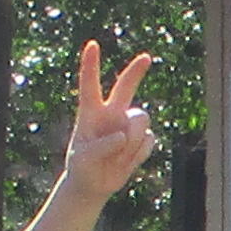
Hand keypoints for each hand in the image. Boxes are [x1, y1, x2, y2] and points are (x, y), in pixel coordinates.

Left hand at [51, 40, 158, 212]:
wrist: (93, 185)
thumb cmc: (82, 167)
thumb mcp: (83, 160)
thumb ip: (101, 146)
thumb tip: (124, 136)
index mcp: (90, 112)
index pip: (90, 84)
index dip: (91, 65)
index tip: (93, 45)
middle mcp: (111, 114)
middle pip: (126, 87)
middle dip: (136, 71)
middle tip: (146, 57)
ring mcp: (127, 126)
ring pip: (141, 119)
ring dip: (134, 139)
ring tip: (119, 157)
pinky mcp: (141, 140)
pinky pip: (149, 140)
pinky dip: (138, 155)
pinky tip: (126, 162)